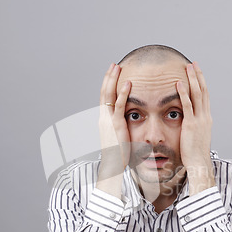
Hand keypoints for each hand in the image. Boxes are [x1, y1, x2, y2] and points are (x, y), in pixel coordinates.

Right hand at [97, 63, 130, 194]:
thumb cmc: (118, 155)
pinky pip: (119, 105)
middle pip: (104, 92)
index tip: (112, 74)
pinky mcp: (116, 124)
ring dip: (113, 80)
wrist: (113, 166)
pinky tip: (127, 83)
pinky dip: (123, 93)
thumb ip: (121, 128)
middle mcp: (103, 118)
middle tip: (114, 65)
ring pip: (109, 95)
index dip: (108, 85)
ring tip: (118, 67)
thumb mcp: (119, 137)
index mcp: (104, 120)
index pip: (104, 98)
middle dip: (108, 77)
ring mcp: (108, 120)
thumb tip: (127, 124)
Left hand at [177, 62, 214, 194]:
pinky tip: (179, 83)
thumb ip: (194, 128)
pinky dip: (183, 93)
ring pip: (197, 94)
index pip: (205, 97)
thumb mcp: (196, 137)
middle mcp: (205, 116)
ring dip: (192, 79)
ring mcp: (199, 120)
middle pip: (203, 91)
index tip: (197, 73)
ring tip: (187, 67)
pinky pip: (187, 105)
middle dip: (198, 76)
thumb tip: (189, 124)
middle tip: (193, 64)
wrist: (199, 163)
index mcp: (207, 119)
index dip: (201, 83)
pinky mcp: (191, 124)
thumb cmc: (195, 154)